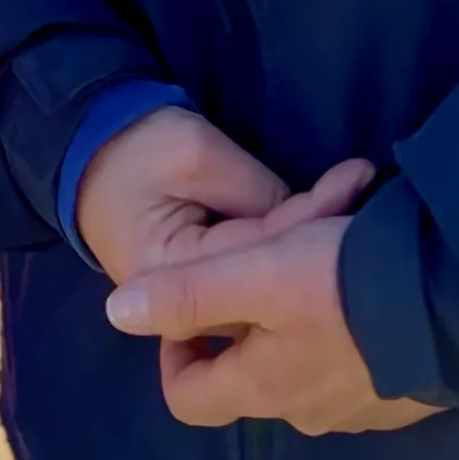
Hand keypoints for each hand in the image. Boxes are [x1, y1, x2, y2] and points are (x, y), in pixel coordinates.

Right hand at [75, 104, 374, 287]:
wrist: (90, 156)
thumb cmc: (138, 148)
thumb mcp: (198, 155)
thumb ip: (255, 196)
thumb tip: (312, 227)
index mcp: (171, 274)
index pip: (255, 256)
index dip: (308, 217)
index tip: (355, 178)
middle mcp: (182, 310)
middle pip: (266, 288)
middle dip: (319, 241)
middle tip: (368, 195)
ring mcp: (194, 311)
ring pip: (265, 296)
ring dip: (311, 256)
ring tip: (366, 218)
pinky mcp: (208, 298)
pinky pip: (256, 292)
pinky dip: (291, 265)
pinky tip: (334, 242)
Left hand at [107, 209, 438, 436]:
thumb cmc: (350, 287)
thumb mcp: (258, 273)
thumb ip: (188, 293)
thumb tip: (117, 314)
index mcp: (262, 387)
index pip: (187, 397)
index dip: (173, 350)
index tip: (193, 302)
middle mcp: (305, 412)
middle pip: (248, 372)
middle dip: (247, 313)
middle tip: (269, 254)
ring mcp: (357, 409)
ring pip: (303, 364)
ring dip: (299, 314)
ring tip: (322, 253)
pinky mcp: (403, 396)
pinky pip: (354, 364)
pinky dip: (347, 329)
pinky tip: (367, 282)